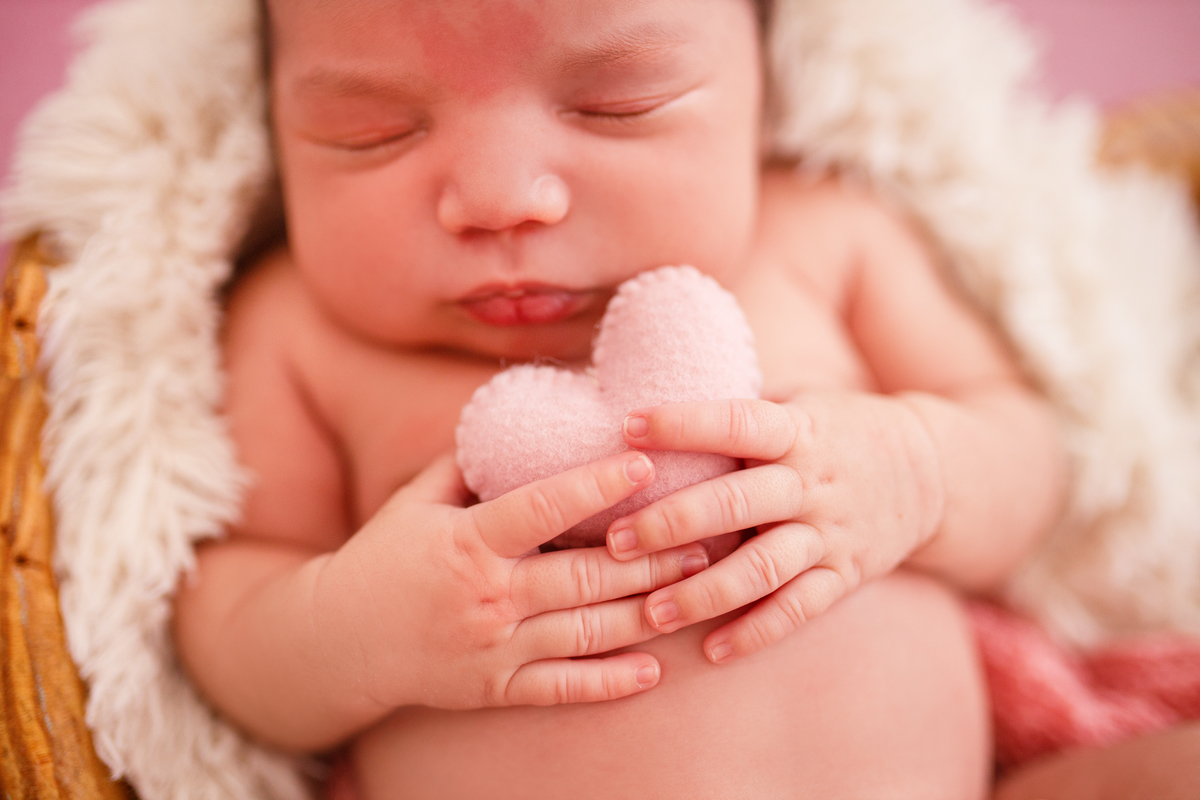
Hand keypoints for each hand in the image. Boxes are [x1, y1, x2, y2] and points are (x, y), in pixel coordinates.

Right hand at [315, 450, 709, 711]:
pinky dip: (609, 683)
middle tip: (704, 534)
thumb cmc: (382, 559)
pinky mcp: (495, 689)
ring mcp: (493, 649)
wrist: (336, 642)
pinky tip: (653, 671)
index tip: (644, 463)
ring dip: (647, 612)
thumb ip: (465, 464)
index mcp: (466, 543)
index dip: (595, 485)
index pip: (541, 508)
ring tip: (696, 589)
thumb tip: (516, 418)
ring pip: (586, 633)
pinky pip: (562, 689)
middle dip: (649, 555)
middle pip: (583, 576)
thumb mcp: (413, 502)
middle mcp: (486, 597)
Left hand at [605, 393, 944, 663]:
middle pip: (738, 502)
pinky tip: (711, 650)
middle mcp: (812, 483)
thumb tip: (656, 397)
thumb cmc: (836, 431)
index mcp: (798, 431)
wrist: (932, 472)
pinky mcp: (844, 575)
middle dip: (674, 522)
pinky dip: (755, 632)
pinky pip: (798, 610)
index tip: (628, 427)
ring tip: (651, 610)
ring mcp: (830, 533)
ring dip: (704, 592)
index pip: (737, 422)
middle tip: (615, 540)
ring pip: (763, 567)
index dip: (684, 423)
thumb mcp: (799, 404)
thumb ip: (739, 411)